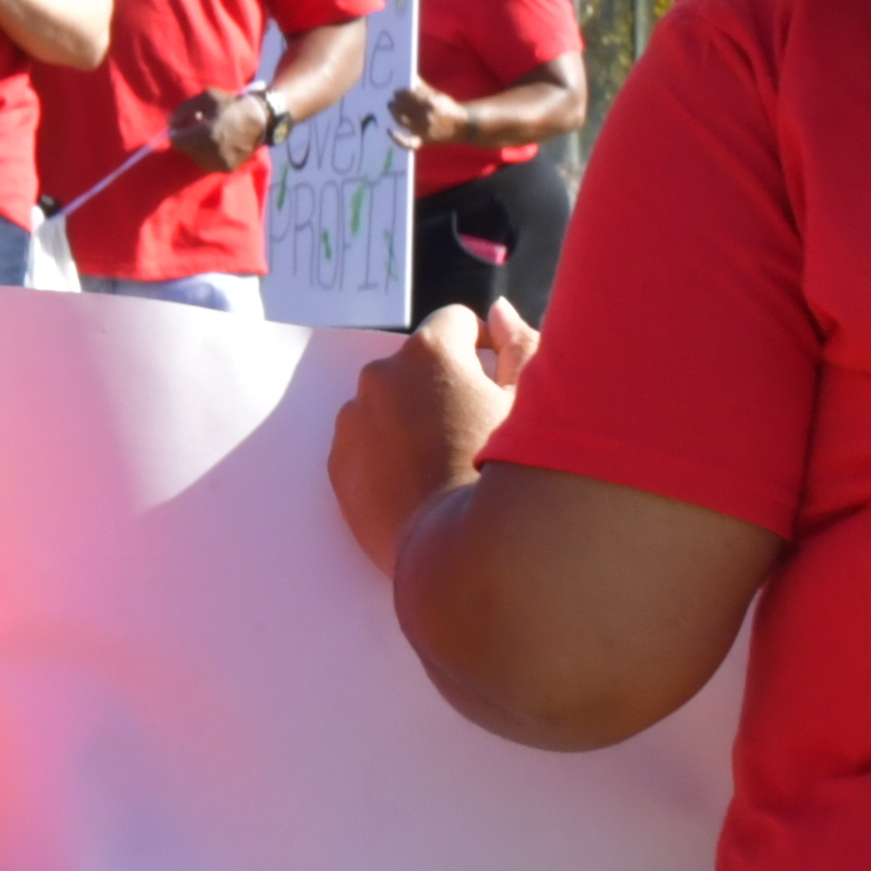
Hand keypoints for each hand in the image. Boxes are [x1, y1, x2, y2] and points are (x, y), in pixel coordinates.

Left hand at [175, 87, 272, 171]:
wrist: (260, 120)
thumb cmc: (231, 106)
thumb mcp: (206, 98)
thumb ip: (184, 110)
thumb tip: (170, 123)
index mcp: (205, 134)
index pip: (177, 142)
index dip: (177, 133)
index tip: (183, 127)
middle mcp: (211, 152)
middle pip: (187, 150)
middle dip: (190, 139)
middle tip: (200, 129)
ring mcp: (220, 162)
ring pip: (197, 158)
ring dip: (198, 148)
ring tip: (210, 136)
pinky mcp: (227, 168)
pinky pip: (209, 163)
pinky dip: (209, 155)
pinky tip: (218, 144)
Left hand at [332, 298, 537, 571]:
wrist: (463, 558)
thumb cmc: (509, 476)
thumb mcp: (532, 406)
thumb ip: (519, 346)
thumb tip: (498, 312)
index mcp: (429, 352)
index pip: (456, 323)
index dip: (483, 349)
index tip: (498, 381)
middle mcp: (380, 376)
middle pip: (417, 366)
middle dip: (444, 386)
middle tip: (477, 431)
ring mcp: (352, 422)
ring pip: (388, 404)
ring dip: (412, 418)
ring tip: (448, 463)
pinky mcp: (339, 466)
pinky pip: (366, 444)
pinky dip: (388, 454)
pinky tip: (421, 484)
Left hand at [388, 78, 460, 145]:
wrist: (463, 127)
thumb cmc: (448, 109)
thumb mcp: (438, 95)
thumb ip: (422, 87)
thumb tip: (409, 77)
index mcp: (430, 102)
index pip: (408, 95)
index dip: (400, 92)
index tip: (397, 92)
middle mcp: (426, 116)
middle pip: (403, 107)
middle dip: (396, 102)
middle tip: (392, 99)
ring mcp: (424, 129)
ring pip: (401, 120)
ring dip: (394, 112)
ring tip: (391, 107)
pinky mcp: (423, 141)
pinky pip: (408, 143)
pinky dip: (397, 139)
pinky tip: (390, 131)